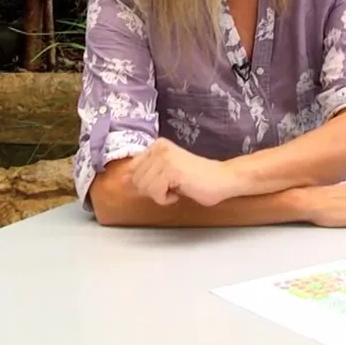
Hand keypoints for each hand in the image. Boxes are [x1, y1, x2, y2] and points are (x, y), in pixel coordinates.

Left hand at [125, 138, 241, 206]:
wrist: (223, 179)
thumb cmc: (198, 179)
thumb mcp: (166, 173)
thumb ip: (145, 173)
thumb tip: (122, 179)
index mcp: (157, 145)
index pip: (133, 169)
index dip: (145, 182)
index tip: (165, 182)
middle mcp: (159, 148)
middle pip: (136, 181)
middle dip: (153, 190)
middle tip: (174, 185)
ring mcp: (164, 158)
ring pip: (145, 188)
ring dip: (161, 195)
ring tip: (179, 187)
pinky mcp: (171, 170)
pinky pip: (156, 193)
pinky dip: (166, 199)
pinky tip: (181, 190)